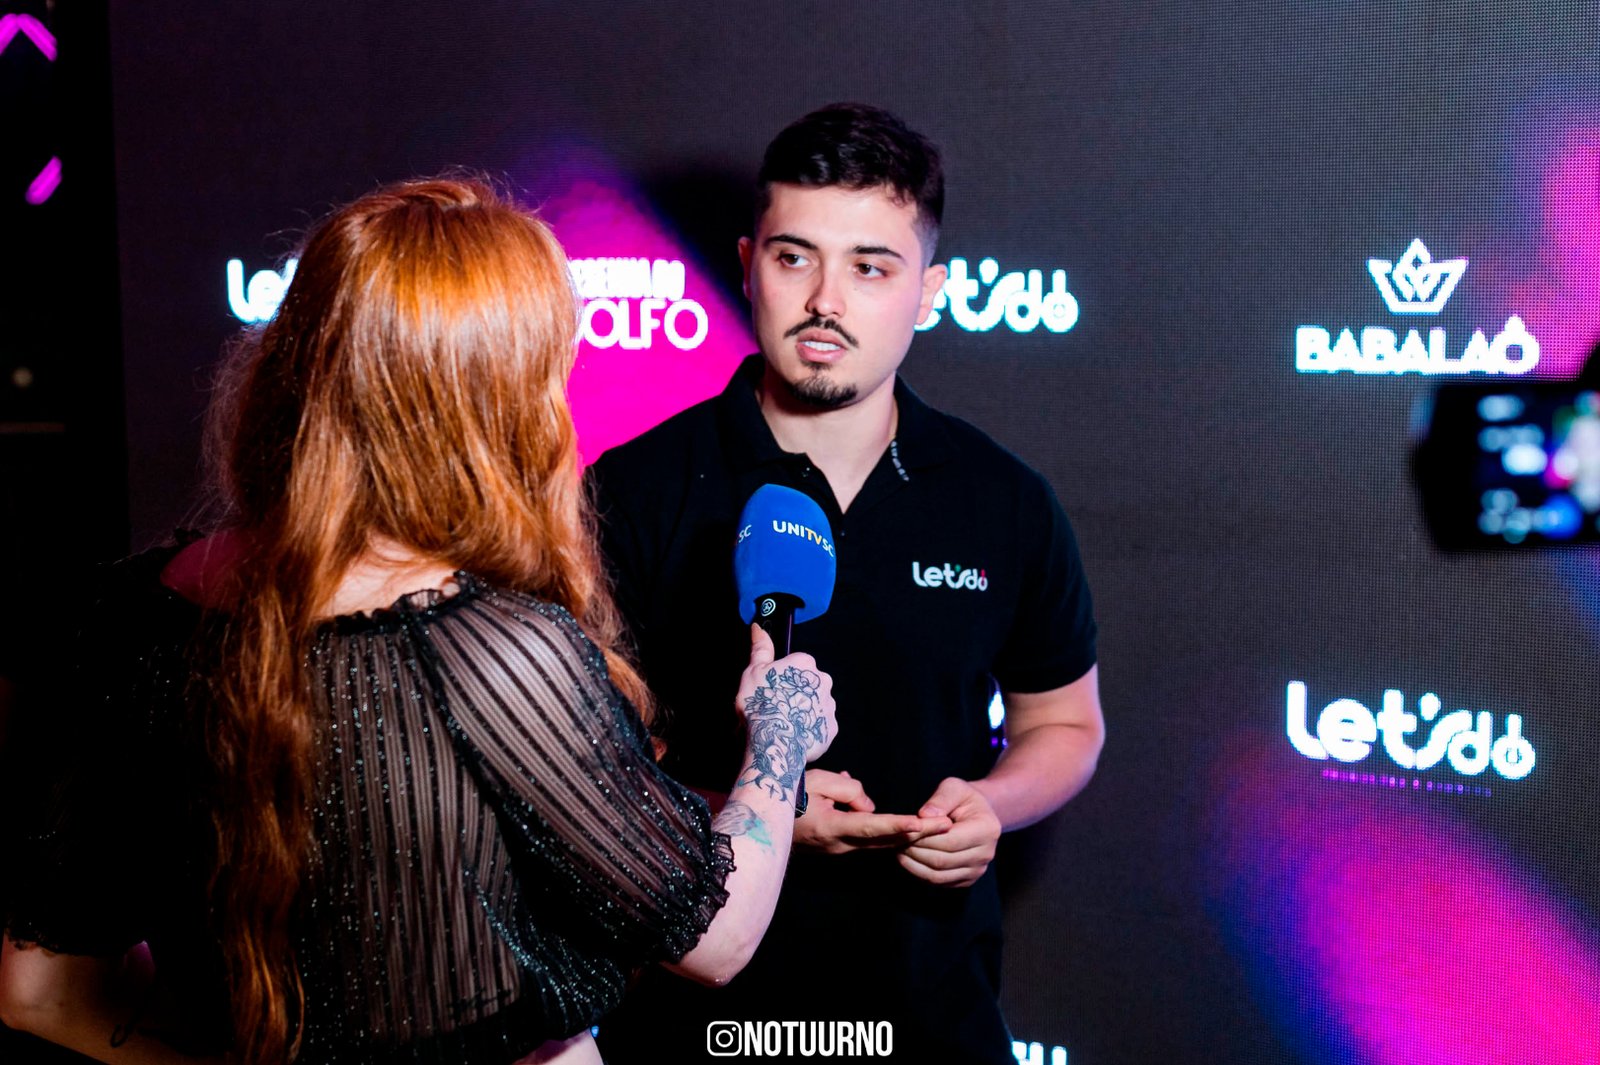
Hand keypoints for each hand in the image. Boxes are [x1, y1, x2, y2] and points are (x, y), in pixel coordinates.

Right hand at [735, 626, 836, 778]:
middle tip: (776, 707)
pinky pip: (820, 726)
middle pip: (808, 684)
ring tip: (784, 724)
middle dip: (795, 694)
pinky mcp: (831, 728)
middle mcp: (823, 680)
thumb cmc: (762, 705)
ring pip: (815, 704)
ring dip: (803, 711)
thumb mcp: (753, 671)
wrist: (774, 743)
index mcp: (805, 663)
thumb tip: (759, 628)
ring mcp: (829, 705)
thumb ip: (760, 648)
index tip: (772, 689)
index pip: (796, 665)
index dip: (781, 678)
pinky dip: (809, 730)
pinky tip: (794, 735)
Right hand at [794, 769, 951, 854]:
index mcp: (831, 828)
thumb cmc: (788, 794)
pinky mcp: (838, 849)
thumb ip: (847, 791)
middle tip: (947, 825)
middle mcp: (839, 845)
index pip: (871, 825)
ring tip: (938, 827)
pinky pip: (869, 841)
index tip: (921, 824)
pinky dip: (891, 836)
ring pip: (879, 843)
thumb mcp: (816, 781)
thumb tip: (868, 805)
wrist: (763, 821)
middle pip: (884, 840)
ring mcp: (839, 851)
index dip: (897, 824)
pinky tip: (911, 830)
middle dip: (917, 834)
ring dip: (908, 837)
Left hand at [897, 777, 1001, 887]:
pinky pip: (940, 882)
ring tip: (899, 850)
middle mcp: (986, 854)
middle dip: (916, 851)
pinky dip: (920, 873)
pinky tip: (909, 860)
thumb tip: (924, 816)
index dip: (924, 838)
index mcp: (987, 829)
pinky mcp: (967, 880)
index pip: (950, 840)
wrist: (978, 814)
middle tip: (897, 841)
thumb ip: (940, 799)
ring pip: (939, 875)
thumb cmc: (963, 798)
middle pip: (943, 860)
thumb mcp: (954, 787)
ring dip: (915, 865)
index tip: (905, 831)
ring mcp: (977, 870)